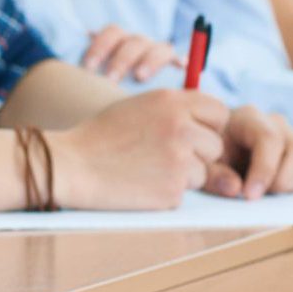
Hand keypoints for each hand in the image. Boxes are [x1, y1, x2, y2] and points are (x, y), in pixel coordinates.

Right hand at [51, 89, 228, 208]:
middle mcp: (180, 126)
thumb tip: (209, 119)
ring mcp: (179, 158)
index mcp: (170, 101)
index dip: (209, 125)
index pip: (219, 111)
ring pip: (204, 171)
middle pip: (216, 144)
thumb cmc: (103, 135)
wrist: (73, 163)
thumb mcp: (138, 107)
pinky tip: (142, 181)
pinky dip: (168, 189)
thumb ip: (174, 110)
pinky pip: (186, 191)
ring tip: (148, 167)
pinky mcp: (174, 187)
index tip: (194, 133)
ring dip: (183, 173)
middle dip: (198, 153)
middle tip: (163, 153)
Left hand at [80, 25, 181, 83]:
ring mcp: (158, 51)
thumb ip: (88, 65)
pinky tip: (182, 67)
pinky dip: (181, 61)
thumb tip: (67, 57)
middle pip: (133, 41)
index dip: (99, 46)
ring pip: (158, 48)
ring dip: (149, 61)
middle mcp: (139, 42)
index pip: (111, 32)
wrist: (132, 91)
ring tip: (140, 77)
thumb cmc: (106, 81)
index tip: (89, 67)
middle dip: (121, 60)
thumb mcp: (95, 70)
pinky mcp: (175, 64)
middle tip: (111, 80)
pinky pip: (180, 59)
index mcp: (119, 39)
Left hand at [212, 105, 292, 199]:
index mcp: (248, 118)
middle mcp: (276, 123)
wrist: (218, 151)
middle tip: (258, 196)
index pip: (269, 138)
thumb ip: (214, 175)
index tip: (250, 195)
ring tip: (265, 191)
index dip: (264, 170)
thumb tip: (237, 189)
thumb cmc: (210, 155)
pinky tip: (279, 190)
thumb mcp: (204, 163)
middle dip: (281, 181)